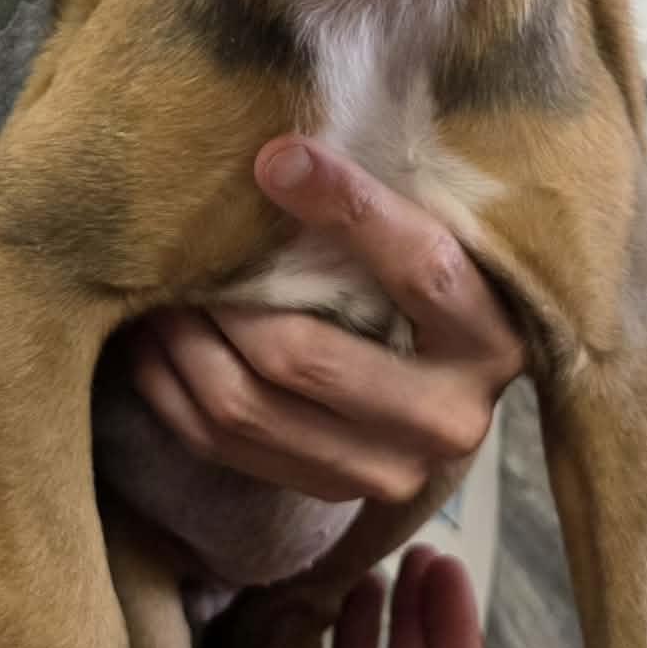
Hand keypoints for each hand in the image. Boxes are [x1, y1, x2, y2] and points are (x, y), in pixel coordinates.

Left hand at [128, 140, 524, 504]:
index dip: (347, 210)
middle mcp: (448, 420)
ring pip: (247, 407)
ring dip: (184, 341)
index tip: (275, 159)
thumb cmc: (436, 291)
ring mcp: (387, 472)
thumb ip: (386, 212)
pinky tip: (154, 341)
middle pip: (305, 358)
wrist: (451, 393)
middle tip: (182, 247)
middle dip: (227, 296)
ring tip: (159, 289)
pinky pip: (222, 446)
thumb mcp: (442, 245)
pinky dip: (171, 388)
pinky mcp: (331, 495)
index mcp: (491, 341)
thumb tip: (283, 152)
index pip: (422, 271)